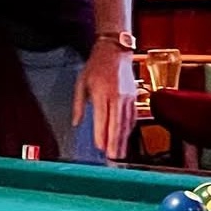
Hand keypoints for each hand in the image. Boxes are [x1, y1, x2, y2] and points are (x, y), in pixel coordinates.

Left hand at [73, 40, 137, 159]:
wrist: (115, 52)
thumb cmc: (95, 66)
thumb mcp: (81, 83)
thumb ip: (79, 104)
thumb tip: (76, 123)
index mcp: (101, 92)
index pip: (102, 118)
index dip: (101, 134)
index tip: (100, 147)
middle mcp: (116, 96)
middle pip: (116, 124)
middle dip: (114, 142)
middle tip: (112, 158)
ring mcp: (127, 97)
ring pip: (126, 123)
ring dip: (123, 140)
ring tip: (119, 154)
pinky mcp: (134, 98)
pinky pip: (132, 117)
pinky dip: (128, 129)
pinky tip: (125, 138)